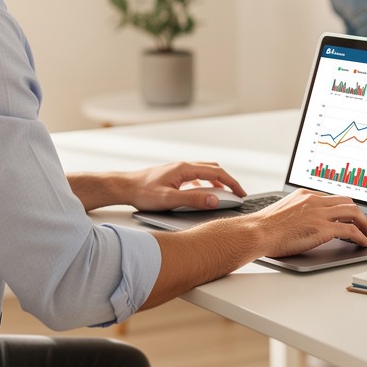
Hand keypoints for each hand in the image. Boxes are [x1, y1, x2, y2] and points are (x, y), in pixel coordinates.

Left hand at [124, 161, 244, 210]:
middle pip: (213, 169)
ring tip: (223, 194)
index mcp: (185, 169)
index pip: (216, 173)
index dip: (232, 183)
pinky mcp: (173, 176)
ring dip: (216, 181)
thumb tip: (214, 200)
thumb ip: (193, 200)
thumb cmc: (143, 192)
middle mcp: (183, 166)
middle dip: (227, 181)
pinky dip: (204, 184)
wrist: (125, 187)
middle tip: (237, 193)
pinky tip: (201, 193)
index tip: (241, 193)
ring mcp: (178, 170)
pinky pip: (194, 177)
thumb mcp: (170, 199)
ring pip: (204, 172)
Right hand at [249, 189, 366, 256]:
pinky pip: (350, 230)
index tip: (347, 215)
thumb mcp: (282, 211)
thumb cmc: (264, 227)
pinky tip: (363, 242)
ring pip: (353, 212)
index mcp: (304, 195)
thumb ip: (296, 212)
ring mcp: (320, 213)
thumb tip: (301, 222)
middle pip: (346, 201)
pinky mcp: (323, 228)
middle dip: (357, 212)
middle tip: (361, 223)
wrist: (259, 231)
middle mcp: (315, 201)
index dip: (342, 207)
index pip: (331, 197)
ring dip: (363, 223)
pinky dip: (360, 236)